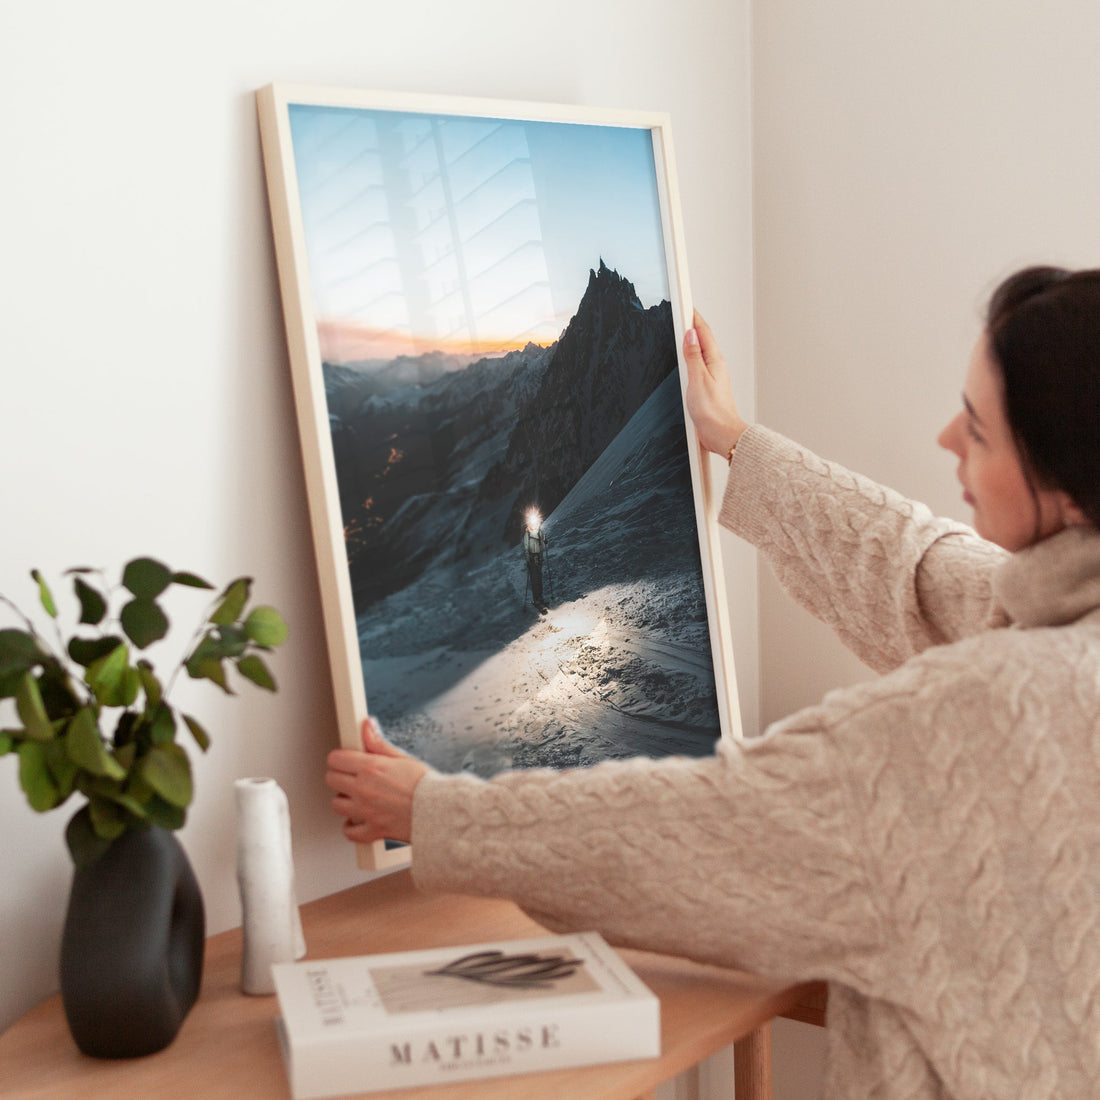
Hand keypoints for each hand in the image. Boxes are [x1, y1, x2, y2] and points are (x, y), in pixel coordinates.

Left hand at [325, 717, 429, 844]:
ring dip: (344, 800)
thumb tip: (367, 726)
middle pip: (331, 780)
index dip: (339, 758)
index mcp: (371, 768)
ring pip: (336, 805)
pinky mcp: (372, 829)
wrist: (440, 811)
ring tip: (356, 797)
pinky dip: (351, 827)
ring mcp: (366, 811)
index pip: (336, 759)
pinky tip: (358, 820)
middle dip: (339, 776)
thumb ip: (378, 743)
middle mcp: (364, 789)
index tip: (345, 760)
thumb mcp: (401, 758)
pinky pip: (350, 832)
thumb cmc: (425, 784)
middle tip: (351, 777)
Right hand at [683, 310, 748, 456]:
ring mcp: (711, 377)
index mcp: (714, 361)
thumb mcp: (698, 380)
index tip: (685, 304)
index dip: (693, 317)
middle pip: (702, 339)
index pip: (703, 332)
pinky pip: (697, 366)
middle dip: (691, 325)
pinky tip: (684, 360)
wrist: (721, 434)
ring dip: (691, 341)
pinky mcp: (706, 387)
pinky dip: (690, 357)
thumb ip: (693, 356)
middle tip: (682, 312)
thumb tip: (690, 334)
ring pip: (700, 352)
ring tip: (681, 329)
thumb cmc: (713, 412)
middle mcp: (715, 366)